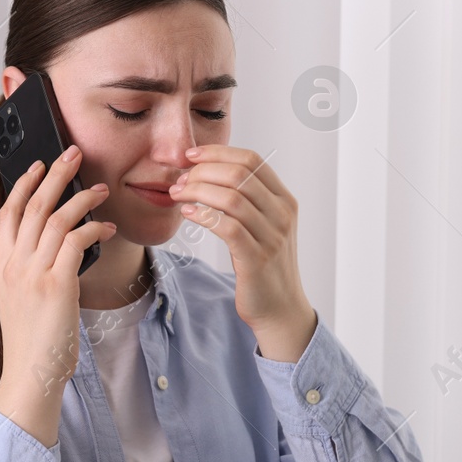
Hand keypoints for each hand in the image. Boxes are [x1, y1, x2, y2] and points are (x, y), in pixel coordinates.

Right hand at [0, 145, 115, 444]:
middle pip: (33, 205)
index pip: (8, 212)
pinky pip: (76, 241)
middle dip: (54, 173)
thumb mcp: (19, 300)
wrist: (29, 376)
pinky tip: (108, 227)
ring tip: (102, 188)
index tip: (38, 165)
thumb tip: (56, 246)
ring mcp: (32, 273)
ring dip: (82, 197)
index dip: (23, 184)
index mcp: (0, 266)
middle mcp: (13, 264)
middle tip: (73, 152)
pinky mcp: (56, 285)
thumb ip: (29, 270)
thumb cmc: (31, 343)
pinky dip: (94, 228)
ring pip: (56, 218)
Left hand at [169, 145, 317, 360]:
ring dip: (198, 191)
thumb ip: (246, 200)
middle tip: (179, 180)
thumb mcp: (262, 226)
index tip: (190, 156)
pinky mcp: (257, 259)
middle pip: (240, 174)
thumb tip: (209, 172)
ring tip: (177, 195)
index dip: (218, 152)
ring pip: (232, 197)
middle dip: (202, 171)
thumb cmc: (263, 265)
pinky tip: (188, 214)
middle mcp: (282, 214)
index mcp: (284, 200)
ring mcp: (273, 236)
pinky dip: (204, 215)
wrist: (280, 309)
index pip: (251, 160)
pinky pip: (228, 227)